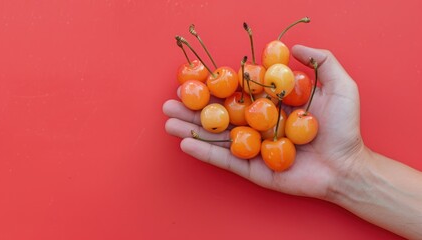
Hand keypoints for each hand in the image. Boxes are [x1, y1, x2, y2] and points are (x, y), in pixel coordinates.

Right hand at [163, 45, 365, 200]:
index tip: (194, 78)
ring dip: (191, 129)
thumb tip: (293, 46)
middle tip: (169, 101)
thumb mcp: (339, 85)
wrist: (347, 166)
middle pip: (220, 114)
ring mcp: (252, 147)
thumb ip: (321, 61)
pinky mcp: (252, 168)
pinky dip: (205, 153)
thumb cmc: (343, 128)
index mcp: (270, 105)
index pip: (237, 92)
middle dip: (193, 108)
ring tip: (167, 121)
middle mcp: (256, 124)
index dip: (216, 85)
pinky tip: (184, 144)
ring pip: (217, 136)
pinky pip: (225, 160)